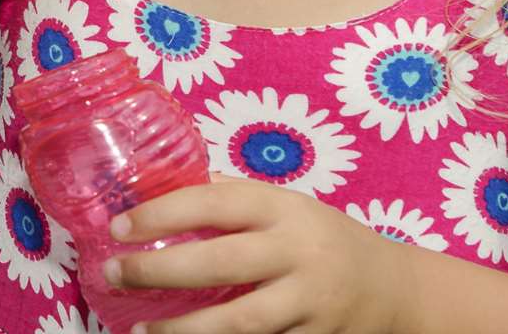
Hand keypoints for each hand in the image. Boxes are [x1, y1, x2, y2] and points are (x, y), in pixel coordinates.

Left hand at [104, 178, 408, 333]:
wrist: (394, 290)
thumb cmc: (323, 239)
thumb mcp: (287, 206)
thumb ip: (234, 200)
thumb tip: (161, 188)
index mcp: (284, 209)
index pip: (215, 203)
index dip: (162, 213)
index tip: (118, 226)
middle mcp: (299, 253)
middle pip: (220, 264)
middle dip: (159, 271)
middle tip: (113, 274)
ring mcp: (309, 303)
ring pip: (239, 322)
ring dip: (183, 331)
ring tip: (140, 332)